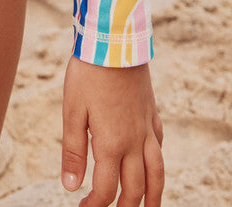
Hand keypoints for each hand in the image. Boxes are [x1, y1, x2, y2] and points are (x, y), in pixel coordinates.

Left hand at [61, 56, 163, 206]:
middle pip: (136, 188)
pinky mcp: (151, 112)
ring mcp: (146, 127)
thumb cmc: (89, 74)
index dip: (95, 206)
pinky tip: (154, 162)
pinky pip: (160, 145)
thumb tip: (71, 187)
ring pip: (157, 172)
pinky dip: (158, 162)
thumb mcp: (72, 111)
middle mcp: (134, 141)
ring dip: (154, 196)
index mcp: (111, 144)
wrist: (115, 40)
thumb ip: (73, 151)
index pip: (107, 190)